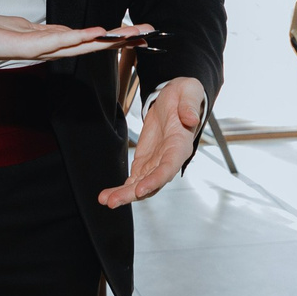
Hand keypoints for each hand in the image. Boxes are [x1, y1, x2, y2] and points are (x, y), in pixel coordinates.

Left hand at [0, 14, 143, 70]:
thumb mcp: (24, 28)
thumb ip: (46, 32)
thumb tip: (66, 32)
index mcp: (53, 43)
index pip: (89, 39)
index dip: (115, 36)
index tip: (139, 31)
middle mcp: (52, 49)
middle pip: (94, 44)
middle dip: (122, 38)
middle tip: (148, 32)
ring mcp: (43, 50)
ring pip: (81, 44)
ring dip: (107, 39)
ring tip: (129, 33)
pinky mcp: (31, 48)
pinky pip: (58, 41)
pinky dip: (78, 38)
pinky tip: (96, 34)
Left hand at [99, 76, 205, 207]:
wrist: (177, 99)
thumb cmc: (186, 95)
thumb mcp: (190, 93)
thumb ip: (190, 106)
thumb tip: (191, 119)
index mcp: (180, 145)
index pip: (169, 167)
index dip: (155, 180)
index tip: (141, 190)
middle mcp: (169, 159)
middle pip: (151, 182)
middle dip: (132, 194)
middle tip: (113, 202)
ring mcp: (156, 163)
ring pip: (140, 184)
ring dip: (123, 194)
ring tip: (105, 200)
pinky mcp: (145, 162)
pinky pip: (133, 179)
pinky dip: (121, 188)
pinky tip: (108, 195)